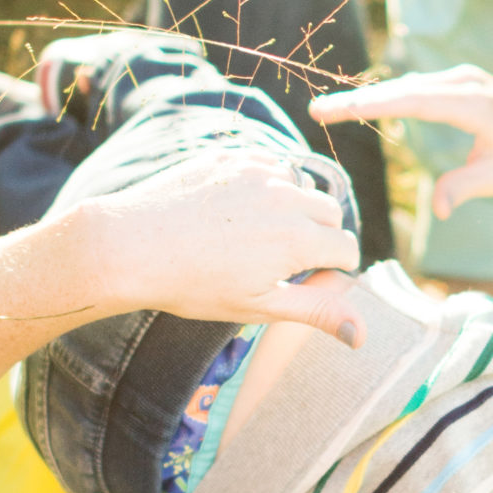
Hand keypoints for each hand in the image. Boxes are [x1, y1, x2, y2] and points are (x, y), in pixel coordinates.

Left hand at [89, 148, 363, 341]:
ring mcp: (258, 171)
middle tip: (278, 262)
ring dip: (292, 207)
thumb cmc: (194, 285)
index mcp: (300, 239)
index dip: (331, 270)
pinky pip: (269, 165)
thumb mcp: (258, 307)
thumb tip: (362, 336)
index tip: (303, 283)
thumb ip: (316, 312)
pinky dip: (264, 184)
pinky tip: (234, 209)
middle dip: (318, 236)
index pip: (347, 249)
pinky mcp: (231, 156)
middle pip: (330, 213)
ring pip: (300, 185)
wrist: (129, 246)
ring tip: (253, 235)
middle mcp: (287, 197)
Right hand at [311, 65, 492, 218]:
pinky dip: (389, 96)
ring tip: (329, 110)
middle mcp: (467, 82)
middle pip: (404, 89)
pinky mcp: (458, 80)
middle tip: (318, 110)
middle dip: (359, 99)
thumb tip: (440, 211)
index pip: (417, 102)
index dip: (376, 104)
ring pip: (408, 85)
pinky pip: (417, 87)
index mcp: (477, 105)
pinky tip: (360, 106)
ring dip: (370, 97)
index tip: (342, 109)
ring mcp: (462, 77)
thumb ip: (467, 188)